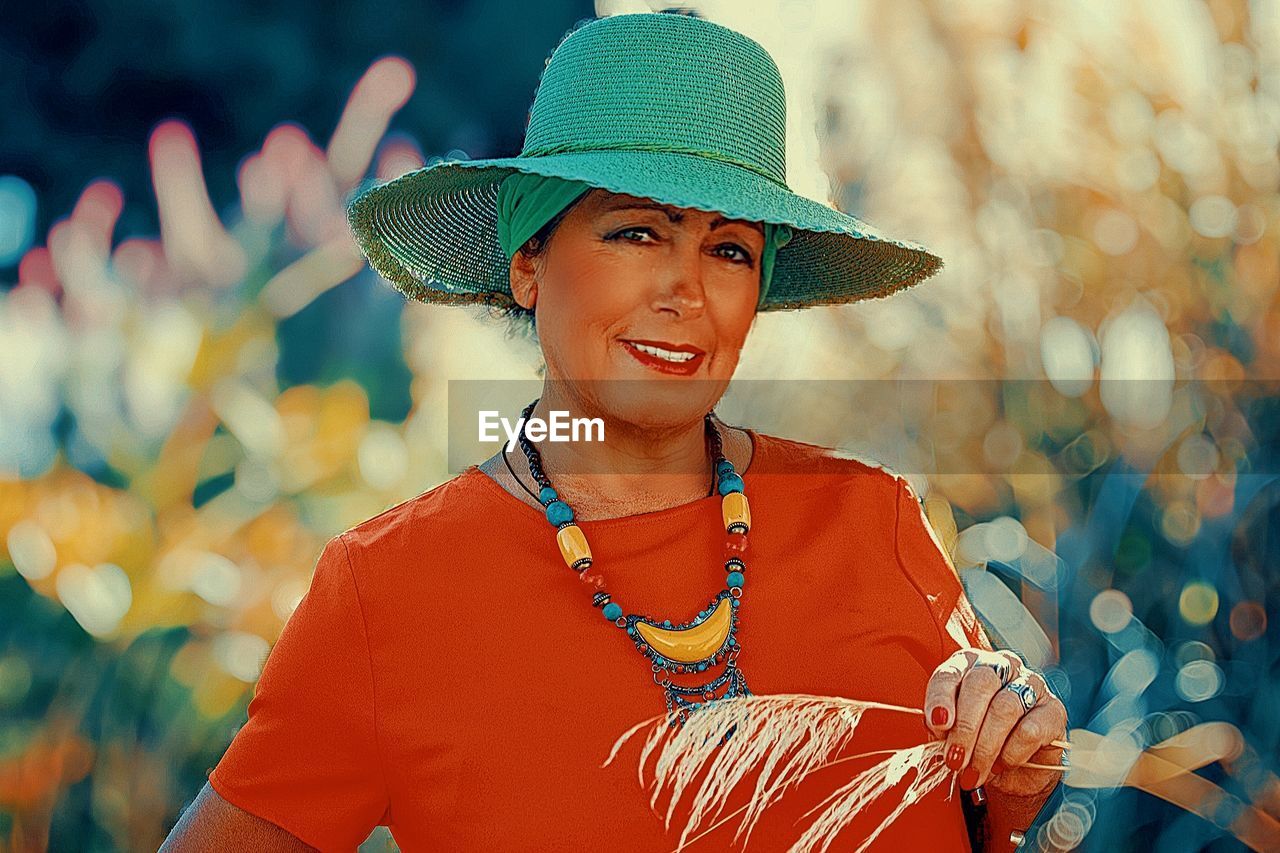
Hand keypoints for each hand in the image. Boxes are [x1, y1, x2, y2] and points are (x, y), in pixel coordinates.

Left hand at [923, 648, 1066, 796]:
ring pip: (1004, 708)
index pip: (951, 673)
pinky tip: (1001, 765)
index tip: (937, 725)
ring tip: (974, 772)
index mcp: (969, 664)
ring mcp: (1031, 685)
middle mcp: (1002, 666)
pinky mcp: (1054, 711)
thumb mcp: (950, 735)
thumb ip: (940, 728)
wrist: (1014, 772)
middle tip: (955, 759)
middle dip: (965, 727)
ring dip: (985, 747)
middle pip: (981, 685)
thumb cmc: (976, 743)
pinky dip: (1011, 753)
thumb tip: (934, 728)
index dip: (941, 698)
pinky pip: (1030, 730)